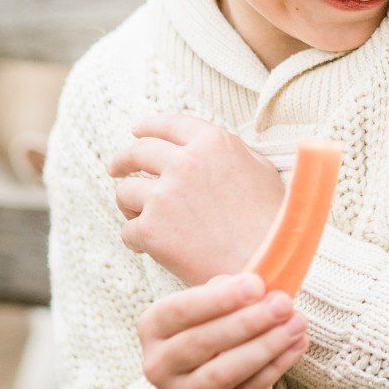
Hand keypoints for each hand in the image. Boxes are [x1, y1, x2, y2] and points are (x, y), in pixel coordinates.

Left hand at [108, 113, 285, 284]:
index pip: (169, 124)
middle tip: (117, 169)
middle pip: (137, 152)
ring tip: (138, 215)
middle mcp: (185, 162)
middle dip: (123, 160)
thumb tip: (213, 149)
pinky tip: (150, 246)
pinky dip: (136, 239)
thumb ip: (233, 153)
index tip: (136, 131)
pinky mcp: (151, 230)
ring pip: (125, 191)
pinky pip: (127, 230)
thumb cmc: (272, 221)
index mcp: (213, 143)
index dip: (148, 127)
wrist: (267, 264)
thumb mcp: (261, 170)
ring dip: (128, 203)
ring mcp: (164, 196)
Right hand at [138, 273, 307, 388]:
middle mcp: (158, 366)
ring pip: (224, 372)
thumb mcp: (215, 303)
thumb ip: (230, 291)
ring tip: (297, 324)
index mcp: (152, 327)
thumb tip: (259, 288)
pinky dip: (276, 367)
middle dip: (248, 322)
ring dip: (265, 346)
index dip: (218, 299)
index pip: (179, 311)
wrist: (215, 377)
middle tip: (284, 304)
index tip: (256, 285)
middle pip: (202, 342)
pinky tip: (296, 346)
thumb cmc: (216, 326)